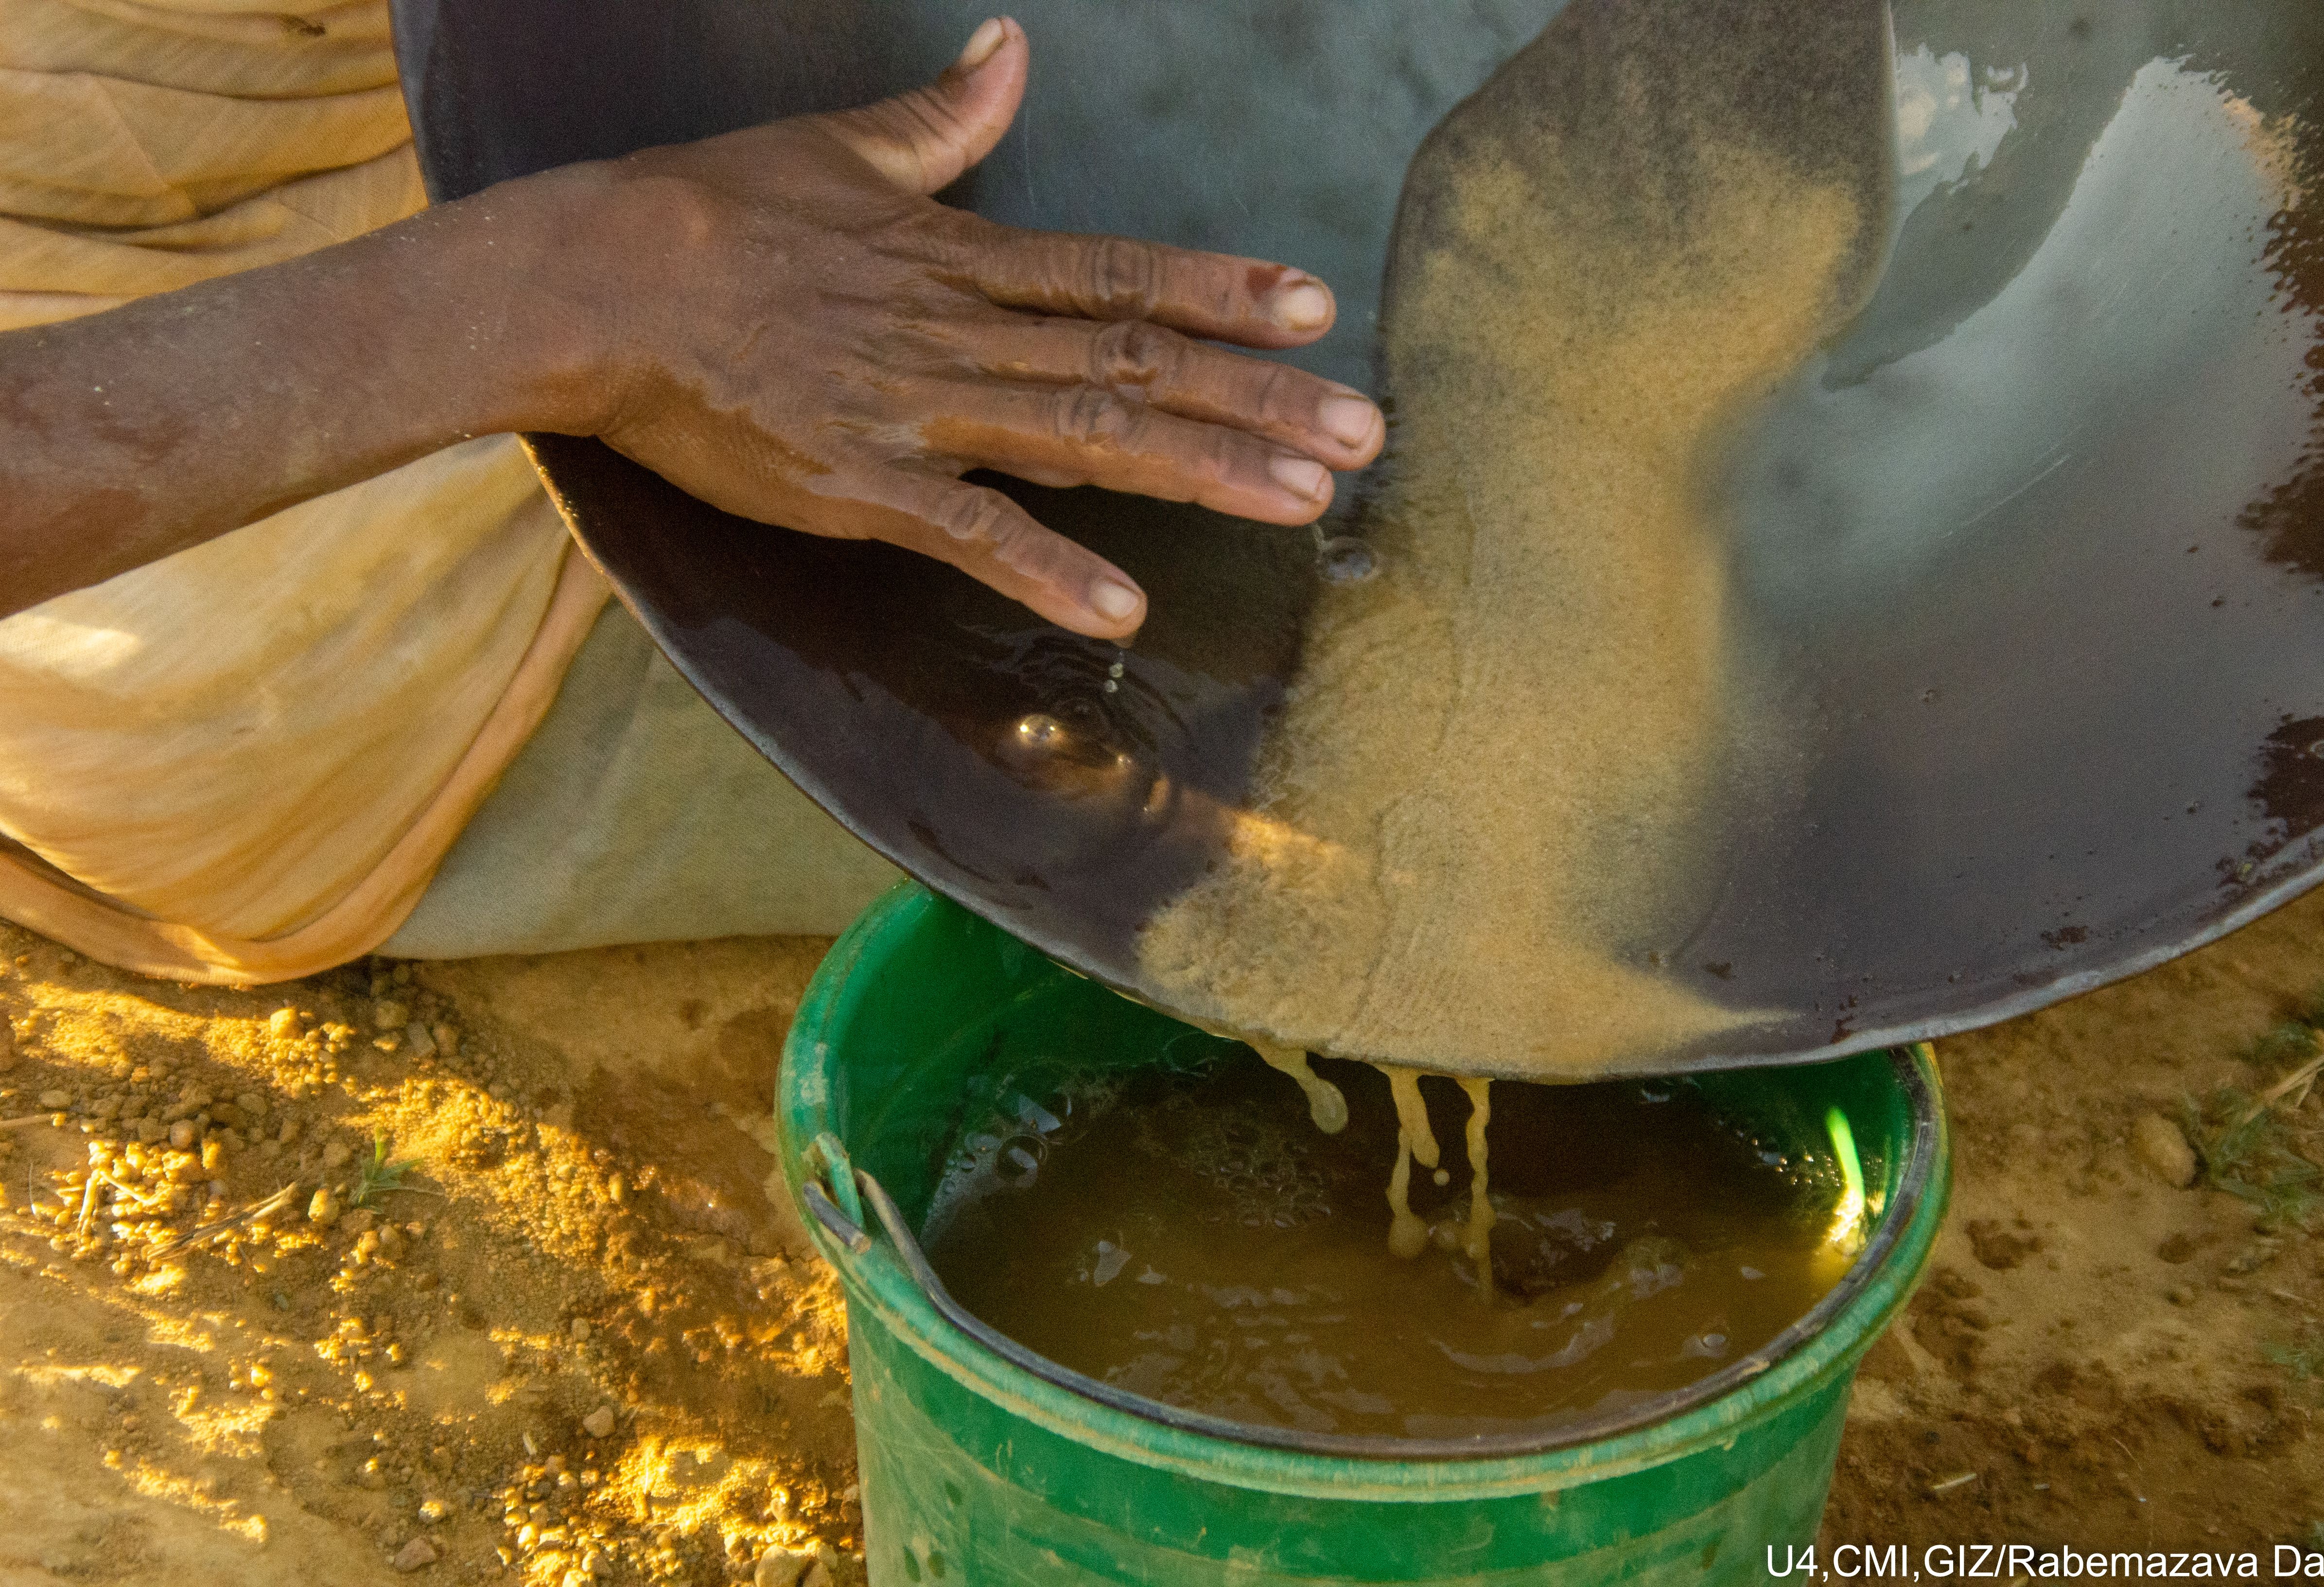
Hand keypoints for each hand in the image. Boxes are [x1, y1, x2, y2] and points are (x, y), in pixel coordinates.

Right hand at [542, 17, 1384, 638]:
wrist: (593, 281)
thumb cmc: (708, 211)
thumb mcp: (837, 146)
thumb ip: (941, 119)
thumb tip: (1009, 49)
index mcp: (959, 257)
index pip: (1118, 275)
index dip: (1221, 293)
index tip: (1316, 309)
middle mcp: (960, 333)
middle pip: (1133, 364)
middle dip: (1256, 399)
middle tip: (1362, 433)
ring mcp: (913, 410)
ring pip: (1081, 438)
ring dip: (1197, 471)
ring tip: (1300, 503)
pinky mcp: (855, 483)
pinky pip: (963, 532)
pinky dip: (1042, 569)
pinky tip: (1121, 606)